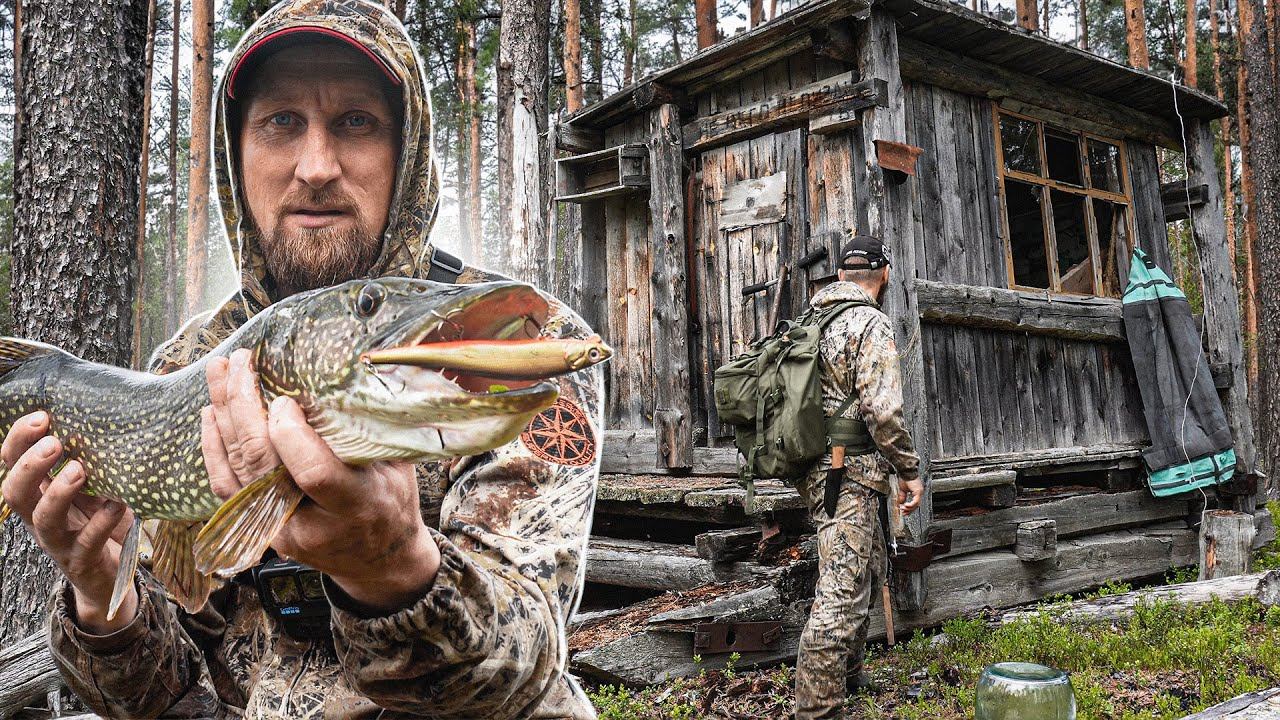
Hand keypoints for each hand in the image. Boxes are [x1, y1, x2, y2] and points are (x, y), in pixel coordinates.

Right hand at [0, 412, 137, 633]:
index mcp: (38, 495)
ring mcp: (60, 542)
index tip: (41, 416)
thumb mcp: (92, 489)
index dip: (19, 440)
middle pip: (16, 493)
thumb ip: (89, 462)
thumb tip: (104, 415)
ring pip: (44, 520)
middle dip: (30, 466)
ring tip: (79, 470)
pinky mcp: (83, 561)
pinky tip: (116, 504)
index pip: (12, 464)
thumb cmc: (100, 522)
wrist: (110, 576)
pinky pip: (87, 542)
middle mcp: (40, 518)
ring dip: (59, 493)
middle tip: (53, 443)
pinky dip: (101, 522)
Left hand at [203, 349, 439, 613]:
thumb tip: (343, 376)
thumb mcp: (396, 468)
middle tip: (240, 362)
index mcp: (355, 504)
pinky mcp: (260, 526)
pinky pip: (225, 486)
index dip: (291, 435)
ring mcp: (279, 528)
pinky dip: (213, 447)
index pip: (312, 473)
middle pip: (263, 464)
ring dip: (223, 416)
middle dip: (244, 407)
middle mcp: (311, 521)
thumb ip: (367, 432)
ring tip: (219, 371)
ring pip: (237, 470)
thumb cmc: (393, 501)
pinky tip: (211, 414)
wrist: (378, 559)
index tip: (284, 398)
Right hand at [898, 477, 923, 515]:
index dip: (910, 509)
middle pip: (916, 505)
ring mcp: (920, 492)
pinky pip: (915, 501)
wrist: (906, 472)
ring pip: (916, 504)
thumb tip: (900, 504)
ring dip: (909, 508)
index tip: (905, 512)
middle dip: (909, 510)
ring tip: (903, 509)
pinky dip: (910, 505)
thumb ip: (902, 497)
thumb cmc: (904, 478)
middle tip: (903, 512)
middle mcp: (920, 492)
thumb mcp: (902, 490)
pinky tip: (905, 506)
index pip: (915, 503)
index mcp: (917, 492)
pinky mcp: (918, 491)